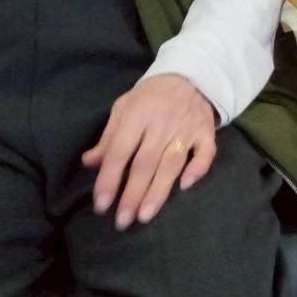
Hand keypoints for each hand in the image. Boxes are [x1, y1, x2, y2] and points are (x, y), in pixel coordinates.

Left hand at [82, 75, 217, 229]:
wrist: (190, 75)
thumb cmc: (151, 97)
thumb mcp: (124, 107)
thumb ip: (108, 136)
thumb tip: (90, 163)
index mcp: (137, 114)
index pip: (120, 152)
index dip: (109, 179)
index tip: (101, 206)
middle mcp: (162, 122)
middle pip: (146, 163)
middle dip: (132, 194)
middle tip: (122, 221)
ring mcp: (187, 127)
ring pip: (172, 163)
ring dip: (159, 191)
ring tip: (145, 216)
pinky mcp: (207, 132)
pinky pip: (205, 153)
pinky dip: (197, 169)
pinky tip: (186, 186)